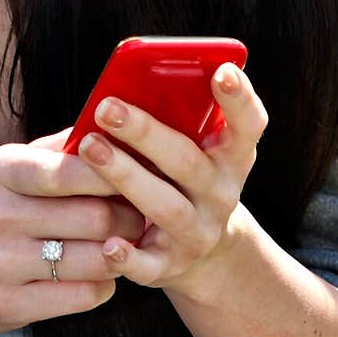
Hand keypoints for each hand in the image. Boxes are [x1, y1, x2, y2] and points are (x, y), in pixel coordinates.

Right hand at [0, 129, 144, 336]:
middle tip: (144, 213)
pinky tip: (98, 272)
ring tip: (127, 242)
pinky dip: (103, 284)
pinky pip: (82, 296)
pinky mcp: (8, 307)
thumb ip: (56, 148)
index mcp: (1, 172)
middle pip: (95, 217)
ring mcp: (1, 265)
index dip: (116, 172)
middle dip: (131, 215)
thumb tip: (111, 127)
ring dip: (122, 252)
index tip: (141, 172)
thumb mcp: (4, 168)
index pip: (72, 169)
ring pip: (95, 259)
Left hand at [74, 65, 267, 299]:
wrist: (200, 247)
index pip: (248, 123)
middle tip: (106, 106)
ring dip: (126, 175)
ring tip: (89, 147)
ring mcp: (198, 232)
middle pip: (187, 161)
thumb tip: (121, 84)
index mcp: (231, 154)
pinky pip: (149, 265)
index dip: (238, 97)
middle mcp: (221, 194)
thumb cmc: (181, 172)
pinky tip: (108, 244)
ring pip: (166, 206)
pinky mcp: (170, 266)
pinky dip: (129, 257)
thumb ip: (172, 116)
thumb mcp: (191, 144)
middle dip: (146, 132)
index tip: (220, 70)